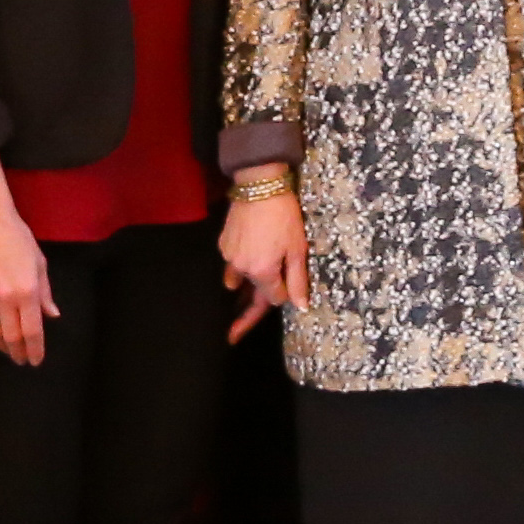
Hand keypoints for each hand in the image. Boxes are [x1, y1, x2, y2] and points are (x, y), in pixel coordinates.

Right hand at [0, 191, 55, 367]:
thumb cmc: (17, 237)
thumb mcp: (39, 263)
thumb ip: (45, 293)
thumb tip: (52, 315)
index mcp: (27, 292)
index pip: (32, 331)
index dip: (35, 350)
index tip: (35, 361)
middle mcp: (5, 299)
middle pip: (11, 337)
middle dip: (18, 353)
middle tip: (21, 360)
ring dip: (0, 346)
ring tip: (6, 349)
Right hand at [219, 189, 307, 336]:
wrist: (259, 185)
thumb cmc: (284, 215)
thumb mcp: (297, 248)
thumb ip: (297, 279)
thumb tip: (300, 306)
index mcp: (262, 271)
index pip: (272, 298)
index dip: (283, 294)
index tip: (290, 289)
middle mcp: (241, 268)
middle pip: (249, 294)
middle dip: (243, 317)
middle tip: (231, 338)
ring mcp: (229, 256)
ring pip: (237, 280)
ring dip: (244, 283)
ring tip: (248, 283)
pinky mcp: (223, 244)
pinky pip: (232, 263)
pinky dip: (240, 263)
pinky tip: (250, 249)